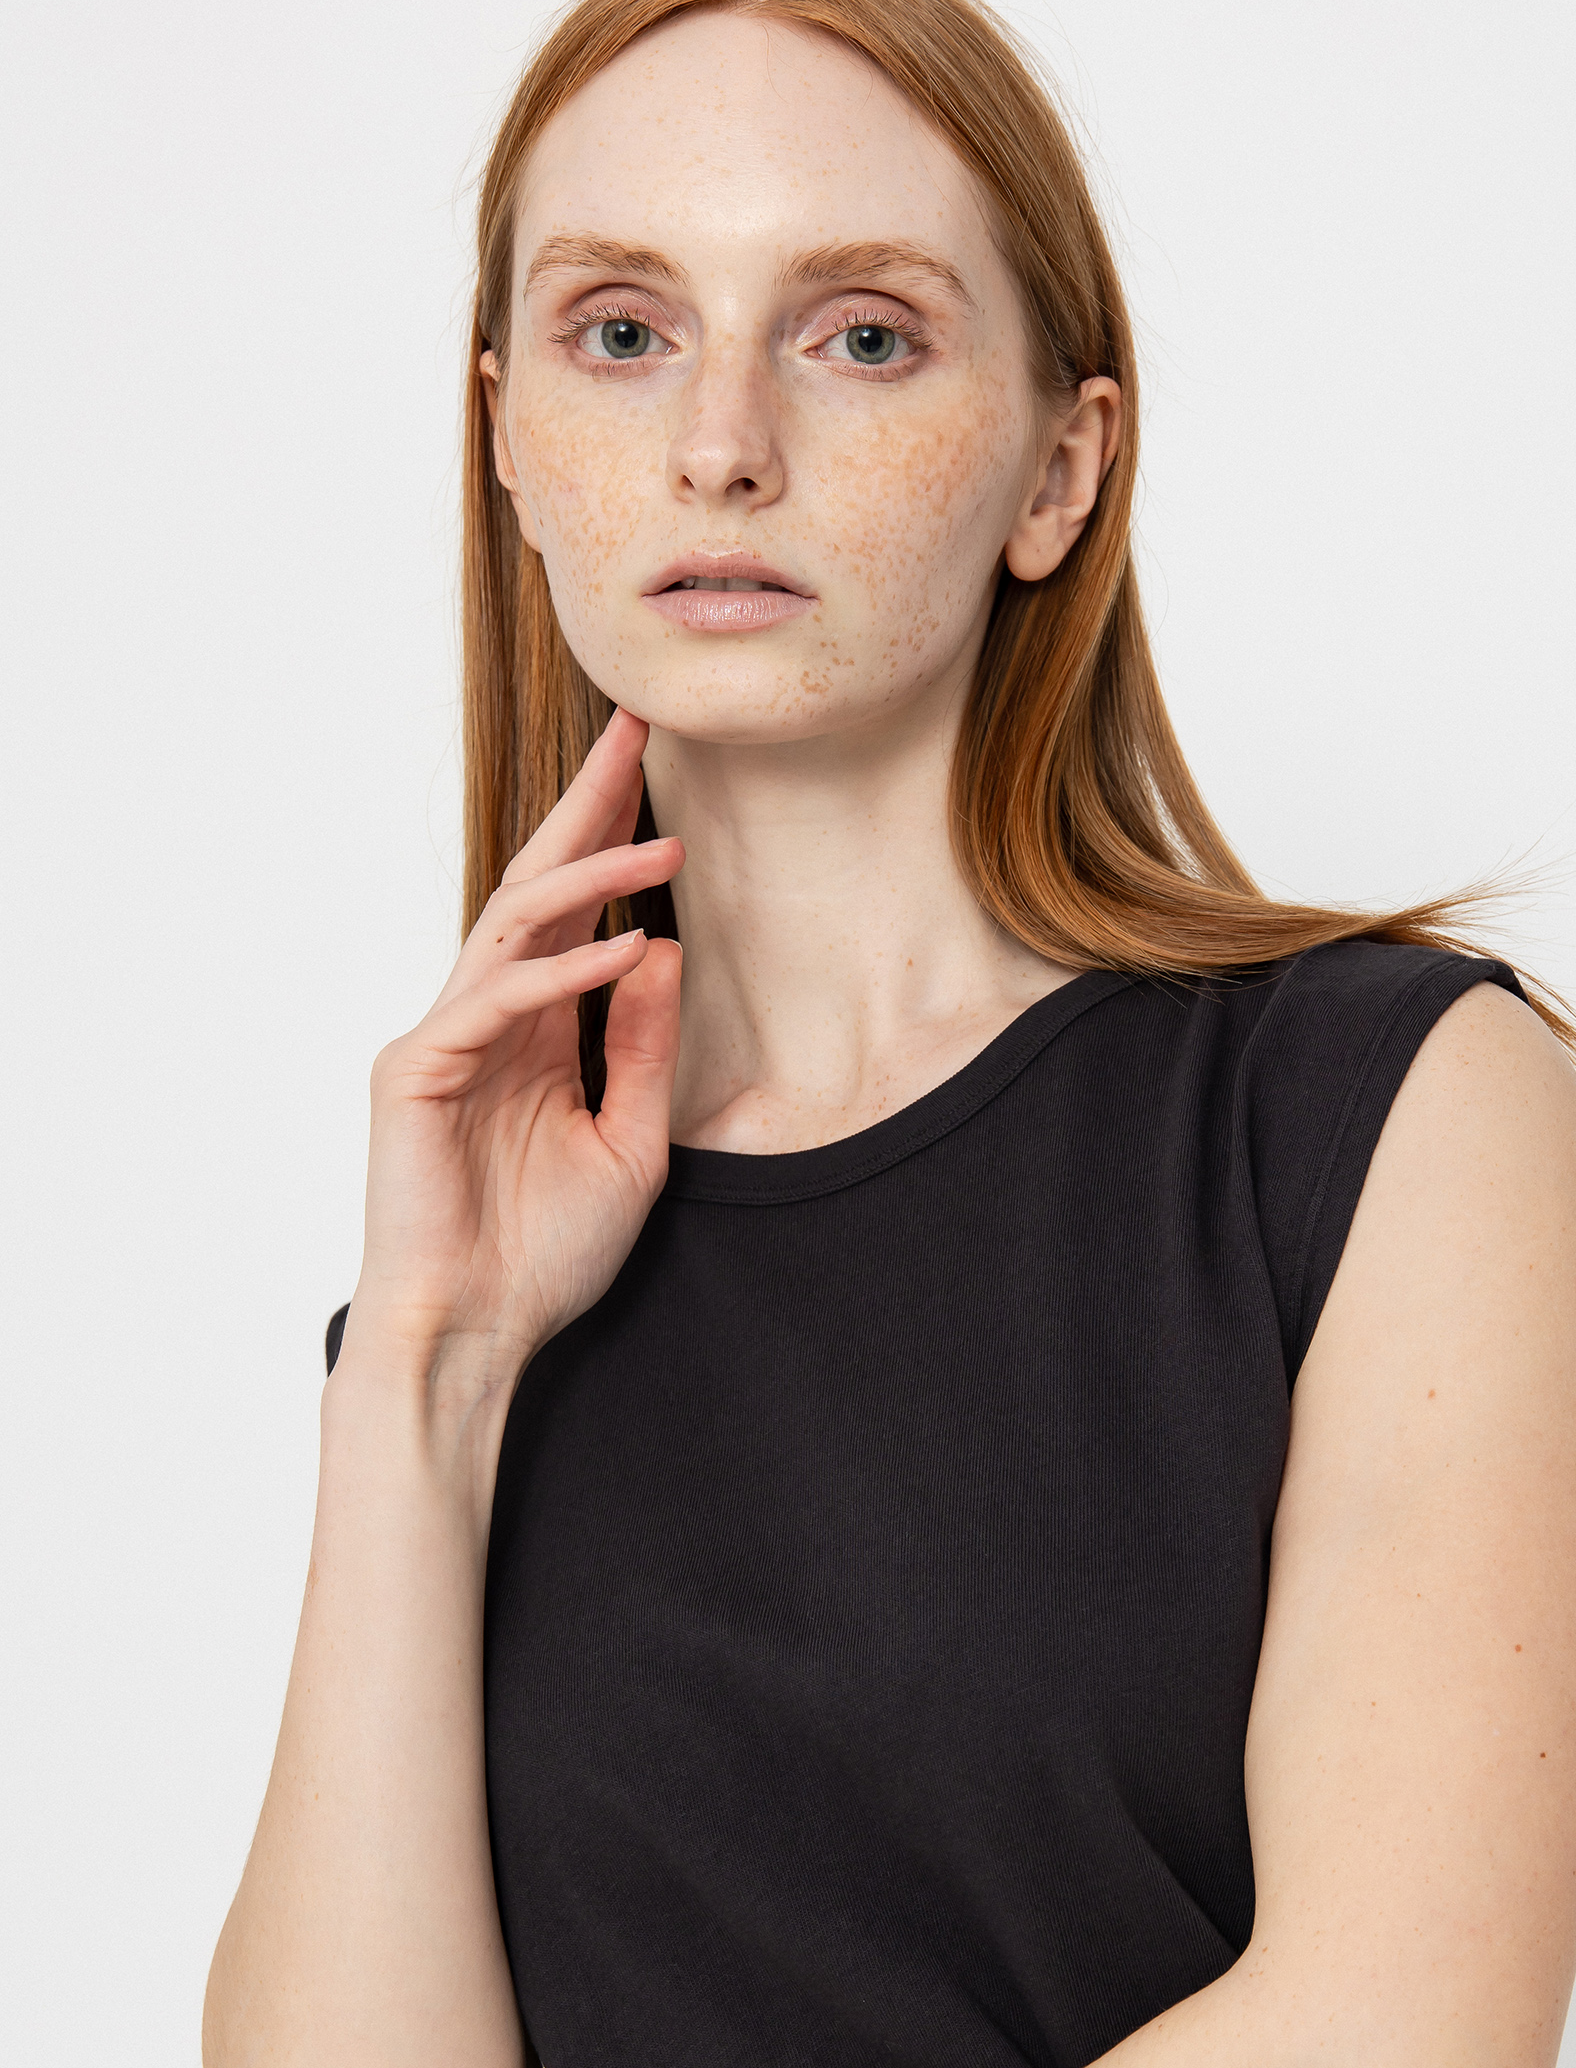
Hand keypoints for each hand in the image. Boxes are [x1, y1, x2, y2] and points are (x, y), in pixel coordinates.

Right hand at [345, 708, 684, 1383]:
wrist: (476, 1335)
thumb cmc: (543, 1256)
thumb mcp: (629, 1145)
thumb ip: (644, 1051)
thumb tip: (666, 951)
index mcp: (533, 1033)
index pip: (574, 912)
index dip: (609, 835)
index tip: (654, 763)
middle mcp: (486, 1020)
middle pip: (537, 889)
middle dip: (588, 809)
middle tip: (639, 732)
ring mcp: (444, 1040)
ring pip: (515, 928)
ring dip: (591, 881)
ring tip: (663, 844)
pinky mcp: (416, 1072)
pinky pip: (497, 1002)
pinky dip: (566, 974)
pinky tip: (628, 951)